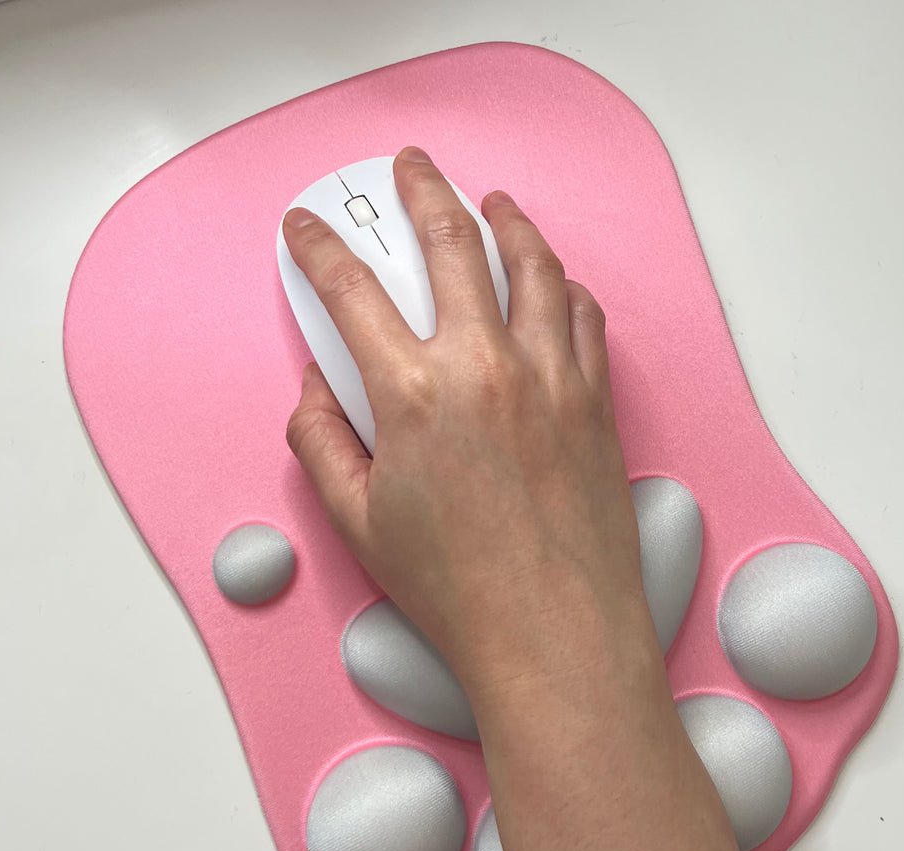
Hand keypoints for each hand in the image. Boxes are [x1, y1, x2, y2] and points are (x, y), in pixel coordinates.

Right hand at [282, 147, 655, 703]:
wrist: (553, 632)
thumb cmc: (457, 588)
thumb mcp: (357, 521)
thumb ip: (321, 440)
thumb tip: (315, 387)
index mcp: (415, 392)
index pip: (351, 290)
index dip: (320, 248)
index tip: (306, 227)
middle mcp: (487, 366)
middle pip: (452, 244)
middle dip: (422, 191)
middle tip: (410, 166)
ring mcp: (552, 377)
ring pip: (533, 264)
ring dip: (506, 220)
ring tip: (491, 202)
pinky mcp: (596, 399)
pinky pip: (584, 315)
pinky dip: (565, 285)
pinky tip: (555, 280)